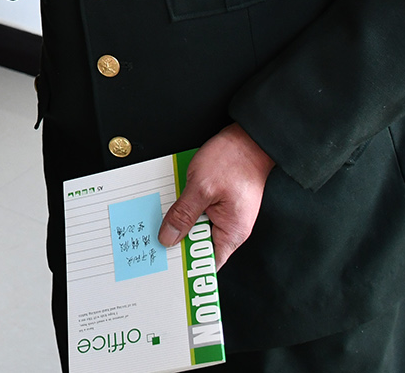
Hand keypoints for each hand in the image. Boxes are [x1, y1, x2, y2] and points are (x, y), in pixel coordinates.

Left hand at [158, 123, 274, 266]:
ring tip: (164, 216)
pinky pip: (201, 212)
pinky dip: (187, 208)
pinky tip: (176, 200)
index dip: (187, 265)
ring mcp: (227, 215)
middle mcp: (231, 228)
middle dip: (179, 240)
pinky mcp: (222, 203)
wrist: (249, 138)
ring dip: (182, 220)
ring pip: (198, 226)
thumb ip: (183, 215)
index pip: (207, 263)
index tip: (166, 264)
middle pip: (199, 244)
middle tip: (156, 237)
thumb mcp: (201, 188)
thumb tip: (169, 238)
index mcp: (231, 232)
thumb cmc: (233, 160)